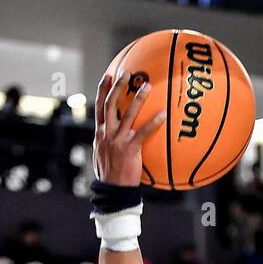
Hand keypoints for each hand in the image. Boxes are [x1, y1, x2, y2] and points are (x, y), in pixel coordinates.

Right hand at [93, 68, 165, 186]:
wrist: (112, 190)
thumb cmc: (110, 174)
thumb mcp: (102, 153)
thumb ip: (106, 140)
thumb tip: (111, 133)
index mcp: (100, 132)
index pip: (99, 106)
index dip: (103, 89)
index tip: (108, 74)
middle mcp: (107, 133)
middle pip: (110, 104)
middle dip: (117, 86)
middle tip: (126, 73)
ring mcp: (118, 140)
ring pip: (127, 114)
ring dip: (137, 98)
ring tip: (147, 86)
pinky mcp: (130, 149)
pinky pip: (144, 132)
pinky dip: (153, 122)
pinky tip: (163, 114)